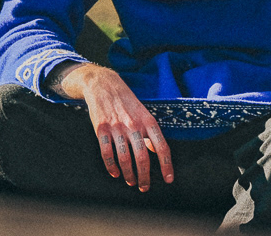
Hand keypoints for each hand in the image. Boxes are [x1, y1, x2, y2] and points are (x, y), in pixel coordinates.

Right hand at [57, 63, 172, 191]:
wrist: (103, 84)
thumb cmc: (127, 102)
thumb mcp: (144, 113)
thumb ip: (150, 132)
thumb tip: (157, 152)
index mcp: (148, 120)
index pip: (162, 147)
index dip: (166, 165)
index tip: (168, 179)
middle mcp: (134, 125)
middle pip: (143, 158)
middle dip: (145, 177)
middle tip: (145, 187)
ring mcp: (117, 127)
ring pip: (125, 158)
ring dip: (129, 174)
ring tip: (131, 181)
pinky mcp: (101, 129)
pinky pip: (107, 153)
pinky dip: (111, 167)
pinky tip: (115, 173)